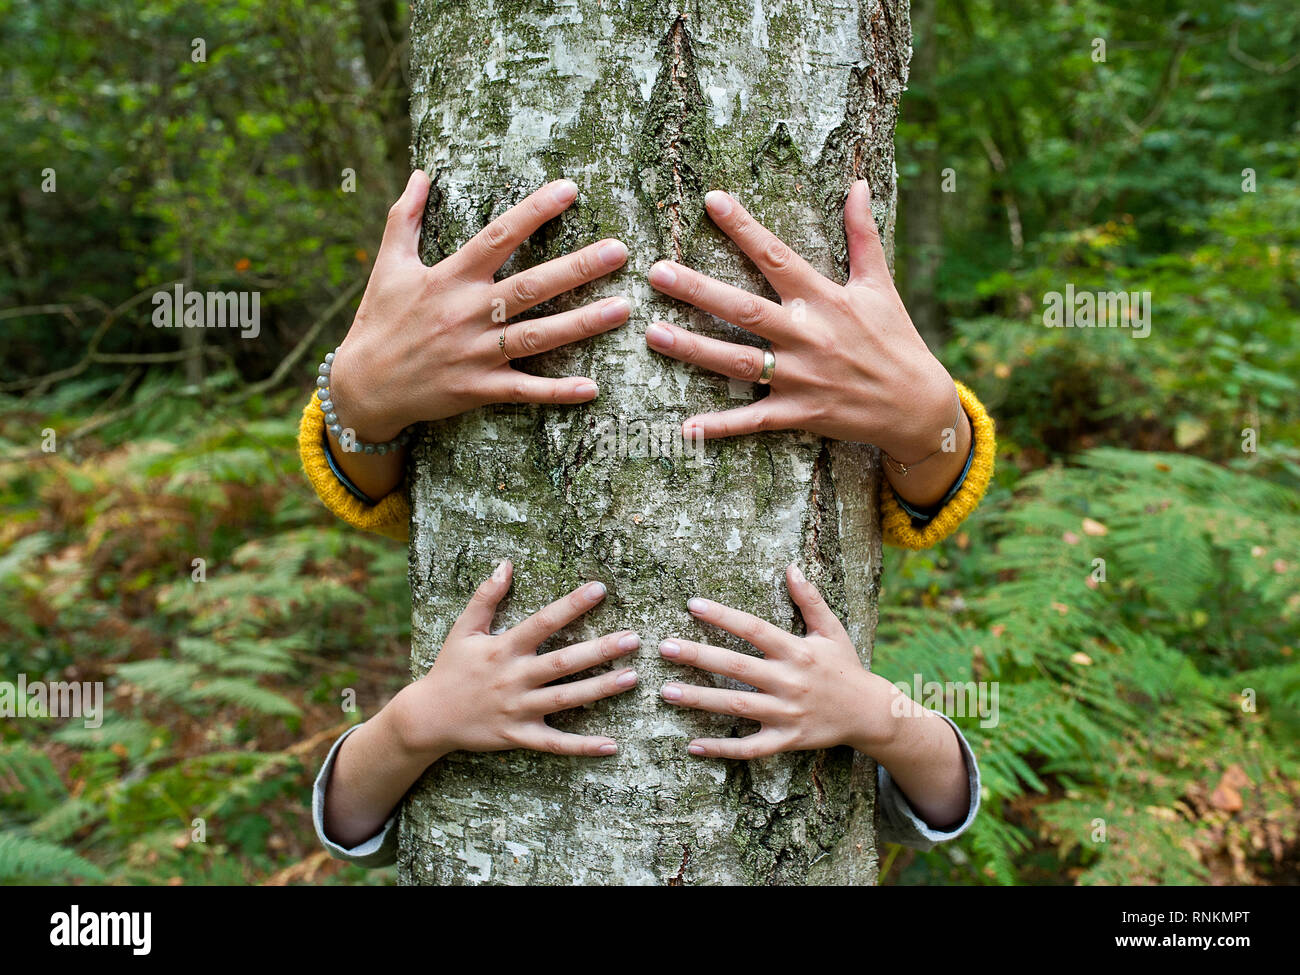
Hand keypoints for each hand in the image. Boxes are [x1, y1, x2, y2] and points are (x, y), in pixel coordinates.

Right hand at [330, 170, 630, 443]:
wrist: (362, 386)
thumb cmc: (379, 320)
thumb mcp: (388, 265)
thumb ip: (405, 218)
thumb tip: (419, 173)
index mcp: (449, 278)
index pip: (498, 236)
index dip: (535, 211)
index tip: (570, 189)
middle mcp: (466, 313)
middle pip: (530, 286)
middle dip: (577, 268)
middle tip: (619, 251)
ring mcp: (475, 353)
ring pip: (536, 336)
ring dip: (581, 324)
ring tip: (622, 309)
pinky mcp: (478, 388)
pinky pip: (523, 390)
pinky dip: (557, 391)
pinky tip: (592, 387)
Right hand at [391, 559, 639, 758]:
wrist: (428, 717)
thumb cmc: (450, 668)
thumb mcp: (463, 629)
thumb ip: (486, 596)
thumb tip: (506, 564)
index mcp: (503, 648)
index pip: (543, 622)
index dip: (571, 605)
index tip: (600, 589)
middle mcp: (513, 678)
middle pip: (562, 663)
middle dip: (599, 650)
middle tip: (632, 639)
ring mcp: (517, 709)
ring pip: (565, 700)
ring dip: (600, 689)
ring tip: (632, 677)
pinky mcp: (518, 736)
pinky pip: (554, 744)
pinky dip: (582, 747)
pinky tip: (611, 745)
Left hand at [645, 182, 969, 503]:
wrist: (918, 404)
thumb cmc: (895, 339)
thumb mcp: (880, 284)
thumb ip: (863, 234)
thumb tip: (859, 183)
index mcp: (825, 299)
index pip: (777, 256)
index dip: (744, 228)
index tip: (711, 201)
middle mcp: (809, 336)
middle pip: (744, 309)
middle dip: (699, 291)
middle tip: (656, 272)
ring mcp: (802, 377)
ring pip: (739, 362)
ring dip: (695, 349)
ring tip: (653, 334)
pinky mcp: (800, 412)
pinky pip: (755, 420)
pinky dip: (722, 426)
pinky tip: (687, 428)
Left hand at [658, 563, 892, 758]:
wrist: (869, 713)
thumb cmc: (844, 667)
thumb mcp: (831, 630)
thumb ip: (810, 599)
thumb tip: (791, 566)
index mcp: (796, 652)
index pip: (754, 629)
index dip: (723, 616)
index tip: (692, 605)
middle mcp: (789, 681)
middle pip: (736, 667)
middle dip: (698, 656)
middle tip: (664, 647)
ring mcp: (786, 713)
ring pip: (737, 706)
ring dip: (700, 699)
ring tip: (667, 691)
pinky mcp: (786, 739)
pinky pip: (750, 747)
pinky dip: (722, 748)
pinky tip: (693, 745)